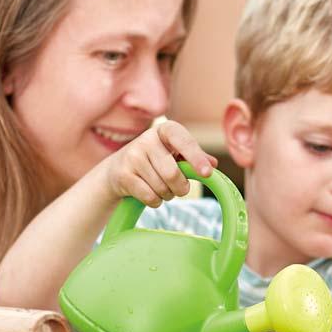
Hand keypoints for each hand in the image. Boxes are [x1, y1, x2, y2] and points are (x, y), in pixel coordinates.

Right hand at [103, 120, 217, 207]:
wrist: (118, 168)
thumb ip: (195, 157)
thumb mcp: (175, 154)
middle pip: (172, 173)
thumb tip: (213, 164)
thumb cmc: (155, 160)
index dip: (196, 157)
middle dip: (181, 188)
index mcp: (165, 130)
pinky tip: (150, 193)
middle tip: (180, 189)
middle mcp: (146, 139)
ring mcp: (132, 156)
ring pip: (161, 188)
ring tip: (161, 188)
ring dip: (167, 195)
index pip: (184, 141)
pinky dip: (155, 201)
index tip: (207, 173)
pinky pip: (149, 196)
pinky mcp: (123, 175)